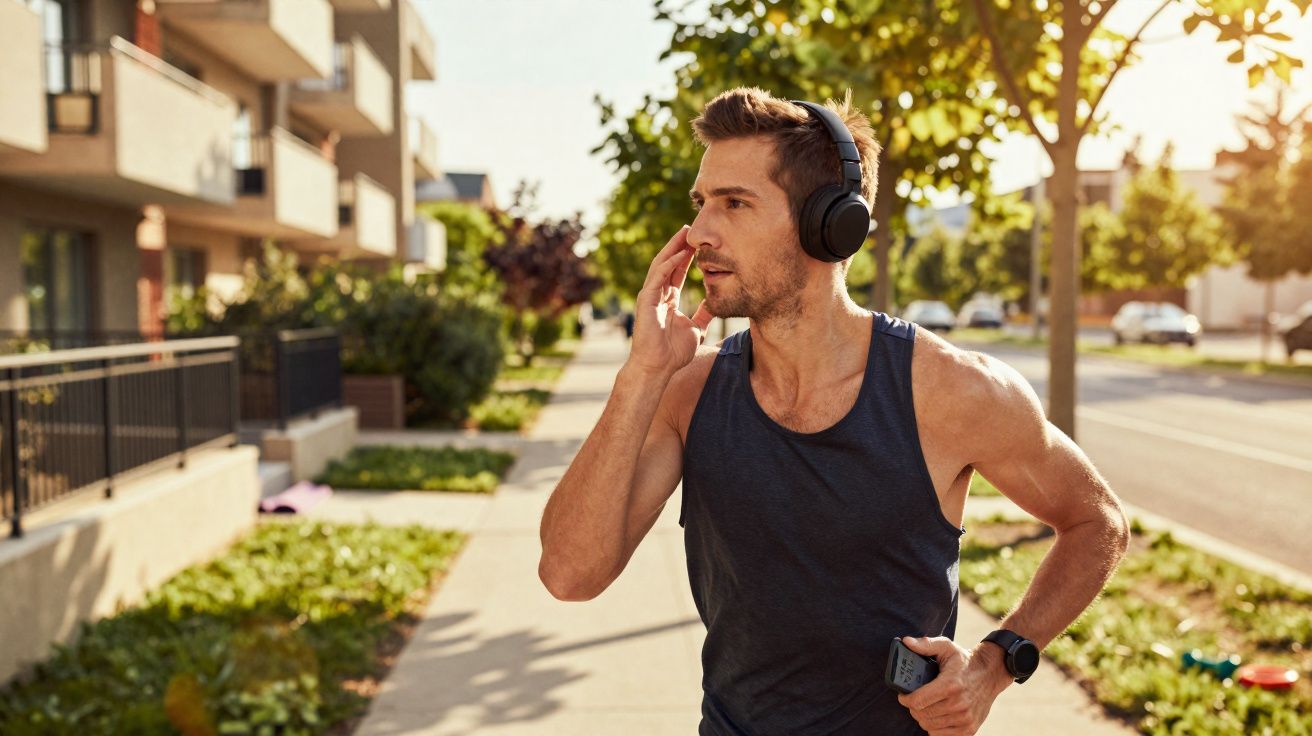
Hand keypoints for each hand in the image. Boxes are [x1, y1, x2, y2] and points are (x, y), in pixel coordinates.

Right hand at [629, 226, 712, 376]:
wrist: (658, 367)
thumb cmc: (673, 353)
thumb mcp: (695, 329)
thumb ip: (703, 315)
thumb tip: (715, 305)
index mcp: (668, 299)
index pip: (678, 272)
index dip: (687, 256)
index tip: (699, 243)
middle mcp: (657, 294)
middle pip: (668, 263)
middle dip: (679, 245)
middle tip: (690, 228)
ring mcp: (650, 296)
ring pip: (661, 265)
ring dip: (672, 248)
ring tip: (684, 234)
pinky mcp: (646, 301)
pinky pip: (657, 278)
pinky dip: (668, 265)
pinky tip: (679, 254)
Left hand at [895, 636, 1011, 734]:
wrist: (991, 674)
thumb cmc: (964, 661)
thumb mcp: (946, 647)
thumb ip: (925, 644)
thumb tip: (906, 642)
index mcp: (950, 685)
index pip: (918, 701)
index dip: (905, 699)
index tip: (903, 695)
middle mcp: (958, 704)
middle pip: (922, 715)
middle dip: (913, 707)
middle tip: (915, 699)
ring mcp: (965, 719)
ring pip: (929, 726)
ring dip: (923, 717)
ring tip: (925, 707)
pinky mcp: (969, 729)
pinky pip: (941, 735)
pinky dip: (935, 728)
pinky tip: (936, 716)